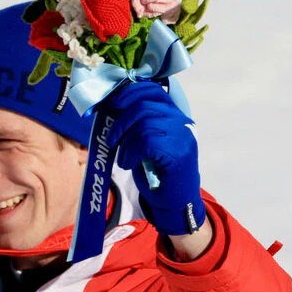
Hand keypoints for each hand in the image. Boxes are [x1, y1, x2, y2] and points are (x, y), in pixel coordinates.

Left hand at [103, 81, 205, 235]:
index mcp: (174, 114)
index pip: (152, 90)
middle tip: (111, 140)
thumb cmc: (157, 171)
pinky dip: (130, 153)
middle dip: (120, 122)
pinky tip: (128, 164)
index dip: (129, 93)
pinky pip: (146, 143)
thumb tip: (110, 105)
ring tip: (124, 157)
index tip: (112, 104)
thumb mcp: (146, 141)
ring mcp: (182, 136)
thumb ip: (137, 122)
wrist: (175, 201)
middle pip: (143, 107)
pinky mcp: (178, 152)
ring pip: (143, 125)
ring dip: (125, 142)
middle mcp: (181, 121)